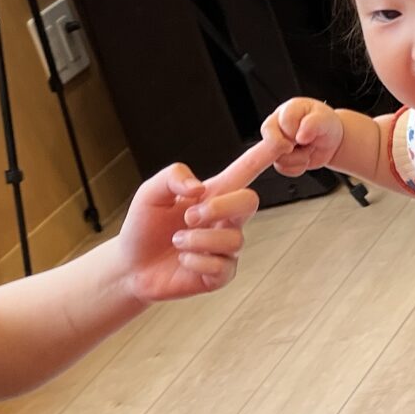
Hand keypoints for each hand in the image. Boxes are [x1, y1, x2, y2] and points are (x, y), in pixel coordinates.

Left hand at [112, 163, 258, 304]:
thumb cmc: (143, 227)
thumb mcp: (150, 193)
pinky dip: (196, 261)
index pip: (246, 169)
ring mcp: (224, 248)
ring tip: (176, 241)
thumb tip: (199, 188)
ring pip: (233, 239)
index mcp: (212, 194)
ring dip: (197, 239)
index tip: (283, 139)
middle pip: (249, 201)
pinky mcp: (219, 274)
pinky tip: (182, 260)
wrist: (130, 267)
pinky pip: (221, 266)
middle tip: (189, 216)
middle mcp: (224, 220)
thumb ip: (173, 177)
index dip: (266, 154)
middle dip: (220, 207)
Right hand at [262, 97, 343, 175]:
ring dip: (298, 158)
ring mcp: (275, 142)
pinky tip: (304, 158)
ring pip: (278, 158)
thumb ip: (313, 123)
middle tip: (303, 144)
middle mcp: (277, 124)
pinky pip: (282, 168)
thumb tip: (300, 135)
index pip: (284, 122)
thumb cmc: (325, 125)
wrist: (330, 141)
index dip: (296, 132)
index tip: (307, 134)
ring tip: (308, 148)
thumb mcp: (325, 120)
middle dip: (289, 148)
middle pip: (270, 140)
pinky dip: (297, 168)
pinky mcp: (278, 157)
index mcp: (288, 110)